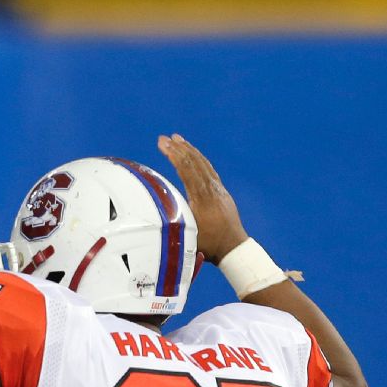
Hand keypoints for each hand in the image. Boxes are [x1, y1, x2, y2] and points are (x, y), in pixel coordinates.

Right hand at [158, 134, 248, 263]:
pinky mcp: (221, 192)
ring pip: (204, 164)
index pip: (187, 170)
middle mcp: (212, 190)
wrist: (234, 248)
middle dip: (179, 148)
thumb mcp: (187, 235)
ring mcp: (219, 190)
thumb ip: (173, 221)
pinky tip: (193, 156)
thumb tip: (152, 212)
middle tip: (165, 138)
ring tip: (179, 139)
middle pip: (195, 163)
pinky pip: (209, 170)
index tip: (163, 144)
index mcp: (203, 198)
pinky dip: (199, 160)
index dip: (174, 155)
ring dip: (190, 150)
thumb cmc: (209, 245)